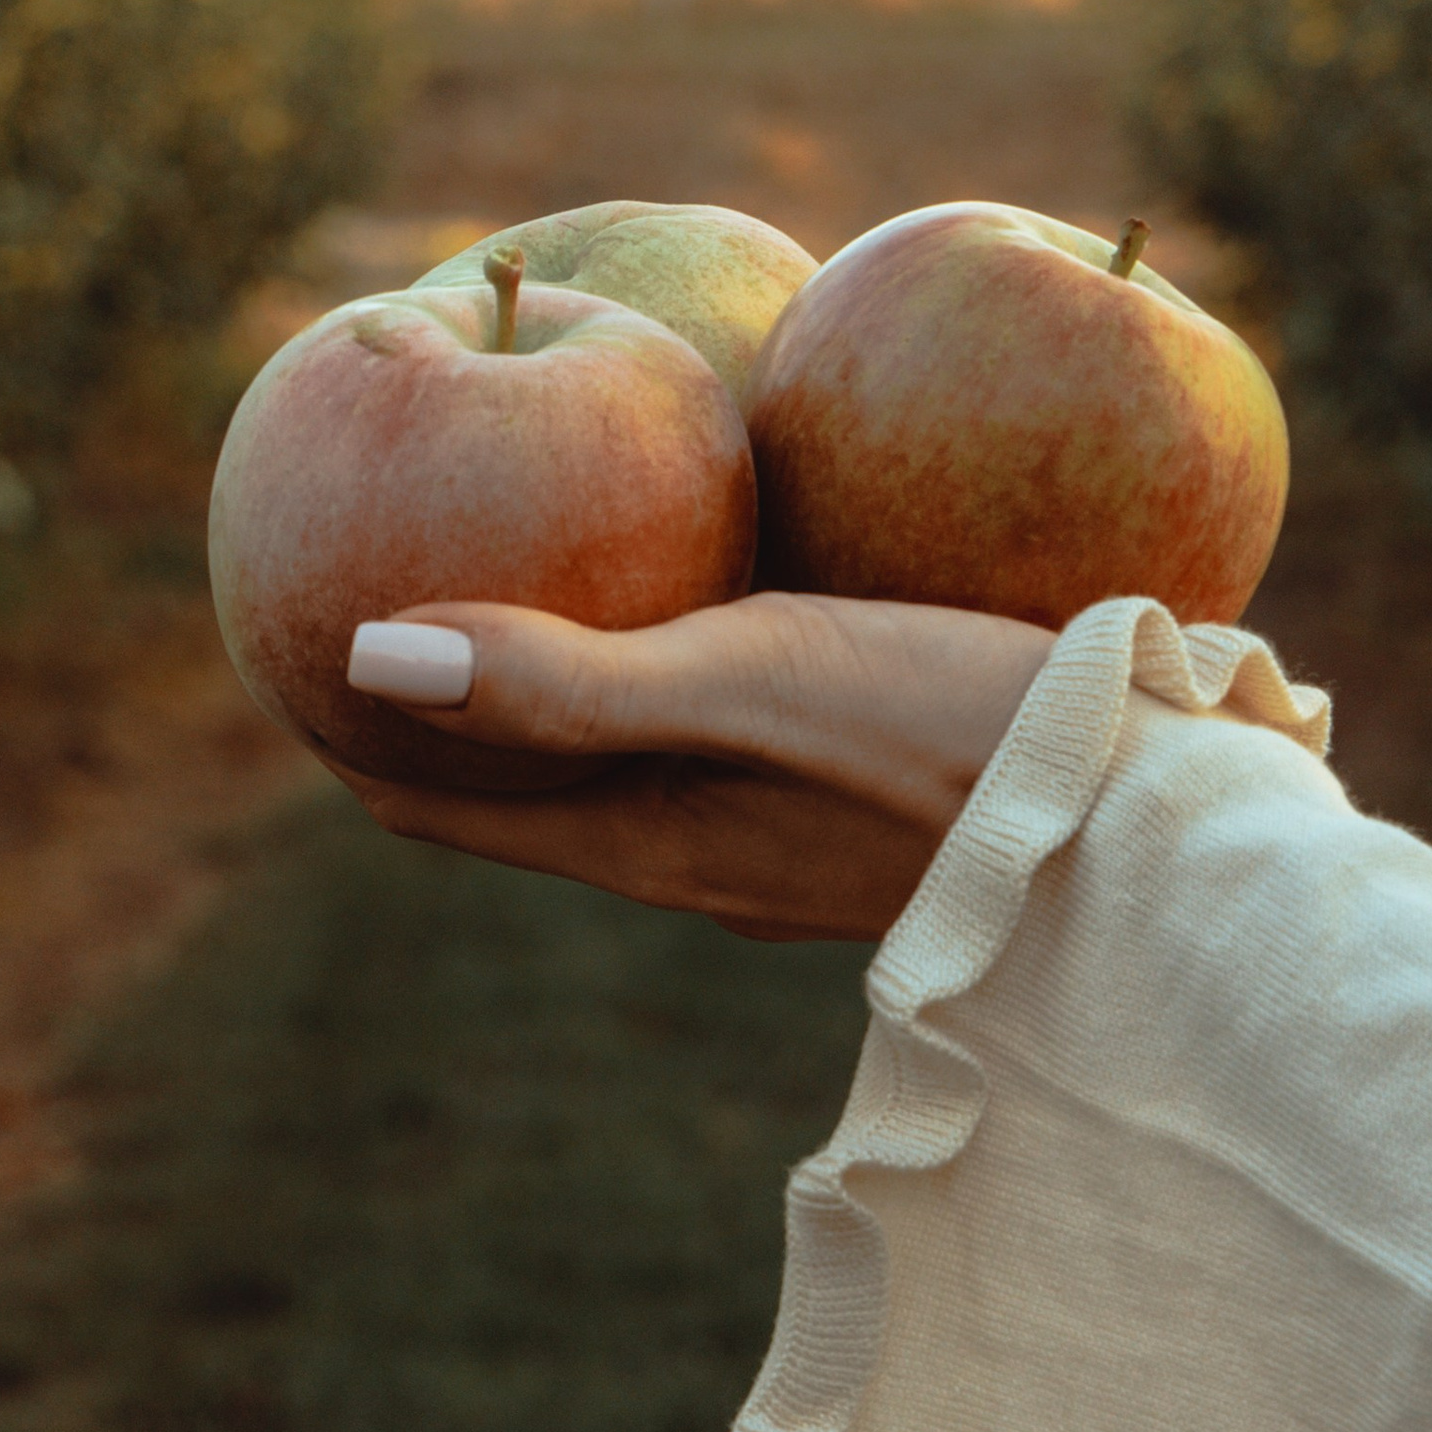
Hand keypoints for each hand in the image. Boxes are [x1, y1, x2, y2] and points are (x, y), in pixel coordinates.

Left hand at [321, 592, 1053, 943]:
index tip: (275, 640)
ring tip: (523, 570)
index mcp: (645, 844)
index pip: (437, 802)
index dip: (347, 731)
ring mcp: (791, 844)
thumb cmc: (950, 740)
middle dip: (443, 705)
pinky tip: (721, 579)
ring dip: (561, 689)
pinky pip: (726, 730)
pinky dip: (671, 667)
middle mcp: (701, 861)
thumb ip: (564, 678)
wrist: (1156, 823)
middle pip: (520, 786)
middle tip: (376, 582)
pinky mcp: (877, 804)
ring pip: (625, 762)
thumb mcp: (748, 679)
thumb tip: (362, 654)